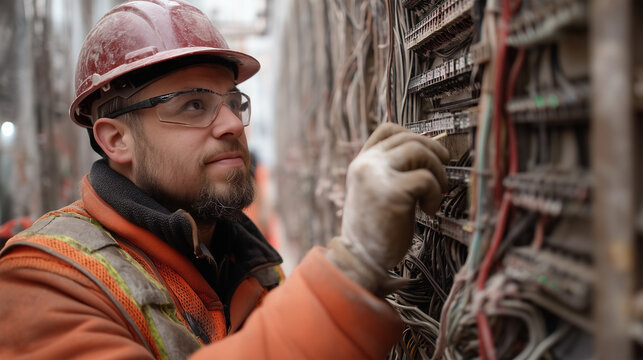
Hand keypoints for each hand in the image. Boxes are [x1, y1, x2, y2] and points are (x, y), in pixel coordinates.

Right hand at [327, 123, 448, 295]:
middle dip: (434, 154)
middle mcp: (366, 164)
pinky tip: (428, 210)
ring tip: (436, 194)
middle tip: (443, 176)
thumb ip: (392, 171)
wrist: (360, 260)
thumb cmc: (374, 230)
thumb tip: (428, 154)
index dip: (413, 135)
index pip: (387, 130)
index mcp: (361, 163)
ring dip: (437, 171)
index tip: (428, 152)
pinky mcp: (392, 192)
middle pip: (410, 139)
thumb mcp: (377, 191)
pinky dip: (435, 193)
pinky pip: (426, 179)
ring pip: (419, 151)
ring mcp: (377, 175)